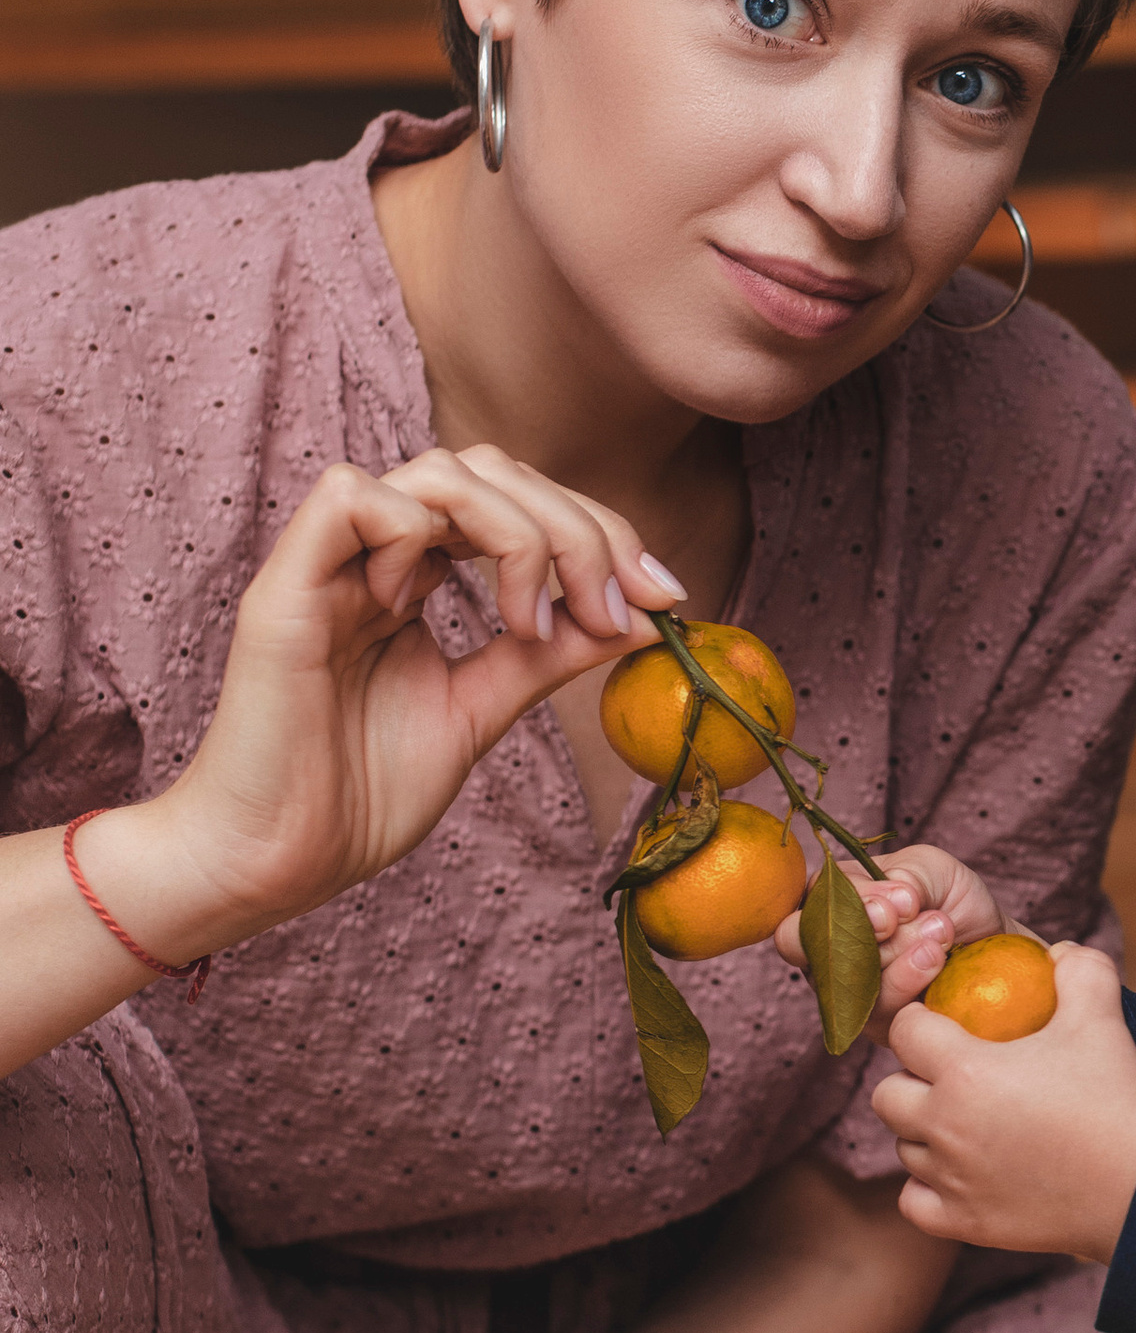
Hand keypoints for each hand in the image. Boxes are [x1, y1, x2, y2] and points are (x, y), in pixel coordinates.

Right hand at [81, 445, 684, 963]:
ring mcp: (330, 566)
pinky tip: (423, 611)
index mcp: (419, 578)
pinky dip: (411, 533)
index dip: (599, 532)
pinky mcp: (285, 587)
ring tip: (528, 622)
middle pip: (491, 471)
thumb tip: (642, 614)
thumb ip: (549, 656)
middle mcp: (377, 557)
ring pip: (436, 471)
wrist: (277, 862)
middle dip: (577, 527)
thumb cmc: (361, 795)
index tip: (661, 598)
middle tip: (612, 608)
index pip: (519, 501)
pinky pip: (348, 496)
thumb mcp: (483, 711)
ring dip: (513, 533)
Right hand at [770, 840, 1006, 1033]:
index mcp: (825, 907)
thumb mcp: (929, 867)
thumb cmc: (951, 900)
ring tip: (942, 931)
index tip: (904, 898)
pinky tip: (938, 961)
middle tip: (911, 912)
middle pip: (807, 946)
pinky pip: (875, 1009)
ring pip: (845, 977)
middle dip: (865, 927)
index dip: (848, 903)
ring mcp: (846, 991)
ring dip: (901, 950)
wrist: (993, 943)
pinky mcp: (875, 1024)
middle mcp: (825, 951)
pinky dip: (910, 980)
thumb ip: (900, 875)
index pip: (798, 907)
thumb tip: (879, 908)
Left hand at [874, 940, 1135, 1258]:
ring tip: (964, 1123)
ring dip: (923, 1132)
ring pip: (902, 1148)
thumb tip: (1056, 954)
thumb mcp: (1102, 1018)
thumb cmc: (1117, 1099)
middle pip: (887, 1094)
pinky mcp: (963, 1222)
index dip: (921, 1021)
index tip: (948, 1026)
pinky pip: (913, 1200)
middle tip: (952, 1077)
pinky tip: (960, 1172)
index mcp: (965, 1070)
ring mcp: (950, 1179)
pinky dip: (928, 1187)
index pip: (904, 1031)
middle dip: (912, 1079)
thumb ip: (1078, 970)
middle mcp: (944, 1125)